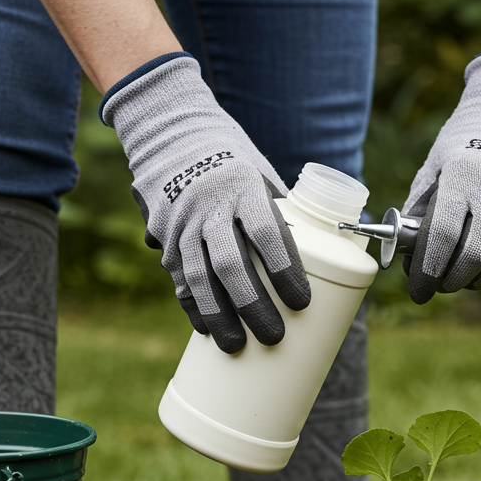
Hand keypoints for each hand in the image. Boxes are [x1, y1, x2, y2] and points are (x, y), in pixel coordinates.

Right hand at [101, 53, 309, 352]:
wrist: (171, 134)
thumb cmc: (232, 161)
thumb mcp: (261, 174)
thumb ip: (280, 214)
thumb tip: (316, 256)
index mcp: (243, 187)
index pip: (266, 233)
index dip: (285, 270)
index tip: (302, 301)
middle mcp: (209, 206)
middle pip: (231, 264)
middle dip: (253, 305)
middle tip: (273, 335)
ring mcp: (181, 223)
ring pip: (199, 278)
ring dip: (219, 316)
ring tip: (237, 345)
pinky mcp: (163, 237)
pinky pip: (178, 278)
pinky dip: (193, 306)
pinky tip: (207, 329)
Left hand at [401, 52, 480, 303]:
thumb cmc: (461, 150)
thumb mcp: (432, 170)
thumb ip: (420, 212)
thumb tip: (410, 260)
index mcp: (462, 177)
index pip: (445, 235)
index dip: (428, 270)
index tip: (419, 290)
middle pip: (476, 254)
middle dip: (454, 280)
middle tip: (442, 285)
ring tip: (467, 280)